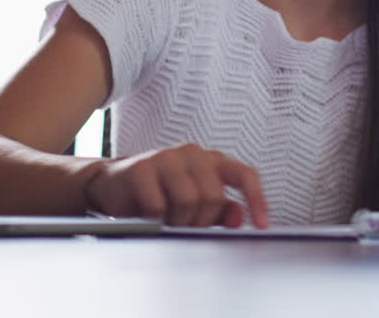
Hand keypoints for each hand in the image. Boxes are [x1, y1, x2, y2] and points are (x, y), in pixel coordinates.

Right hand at [84, 143, 268, 227]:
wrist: (115, 185)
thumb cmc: (161, 194)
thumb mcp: (195, 204)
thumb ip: (221, 211)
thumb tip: (239, 218)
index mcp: (212, 160)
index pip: (245, 175)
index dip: (257, 200)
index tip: (262, 225)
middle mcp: (193, 153)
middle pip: (213, 197)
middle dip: (201, 221)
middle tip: (184, 225)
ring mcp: (167, 156)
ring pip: (189, 201)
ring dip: (178, 221)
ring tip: (166, 219)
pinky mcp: (142, 167)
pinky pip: (159, 206)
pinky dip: (156, 219)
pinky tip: (148, 213)